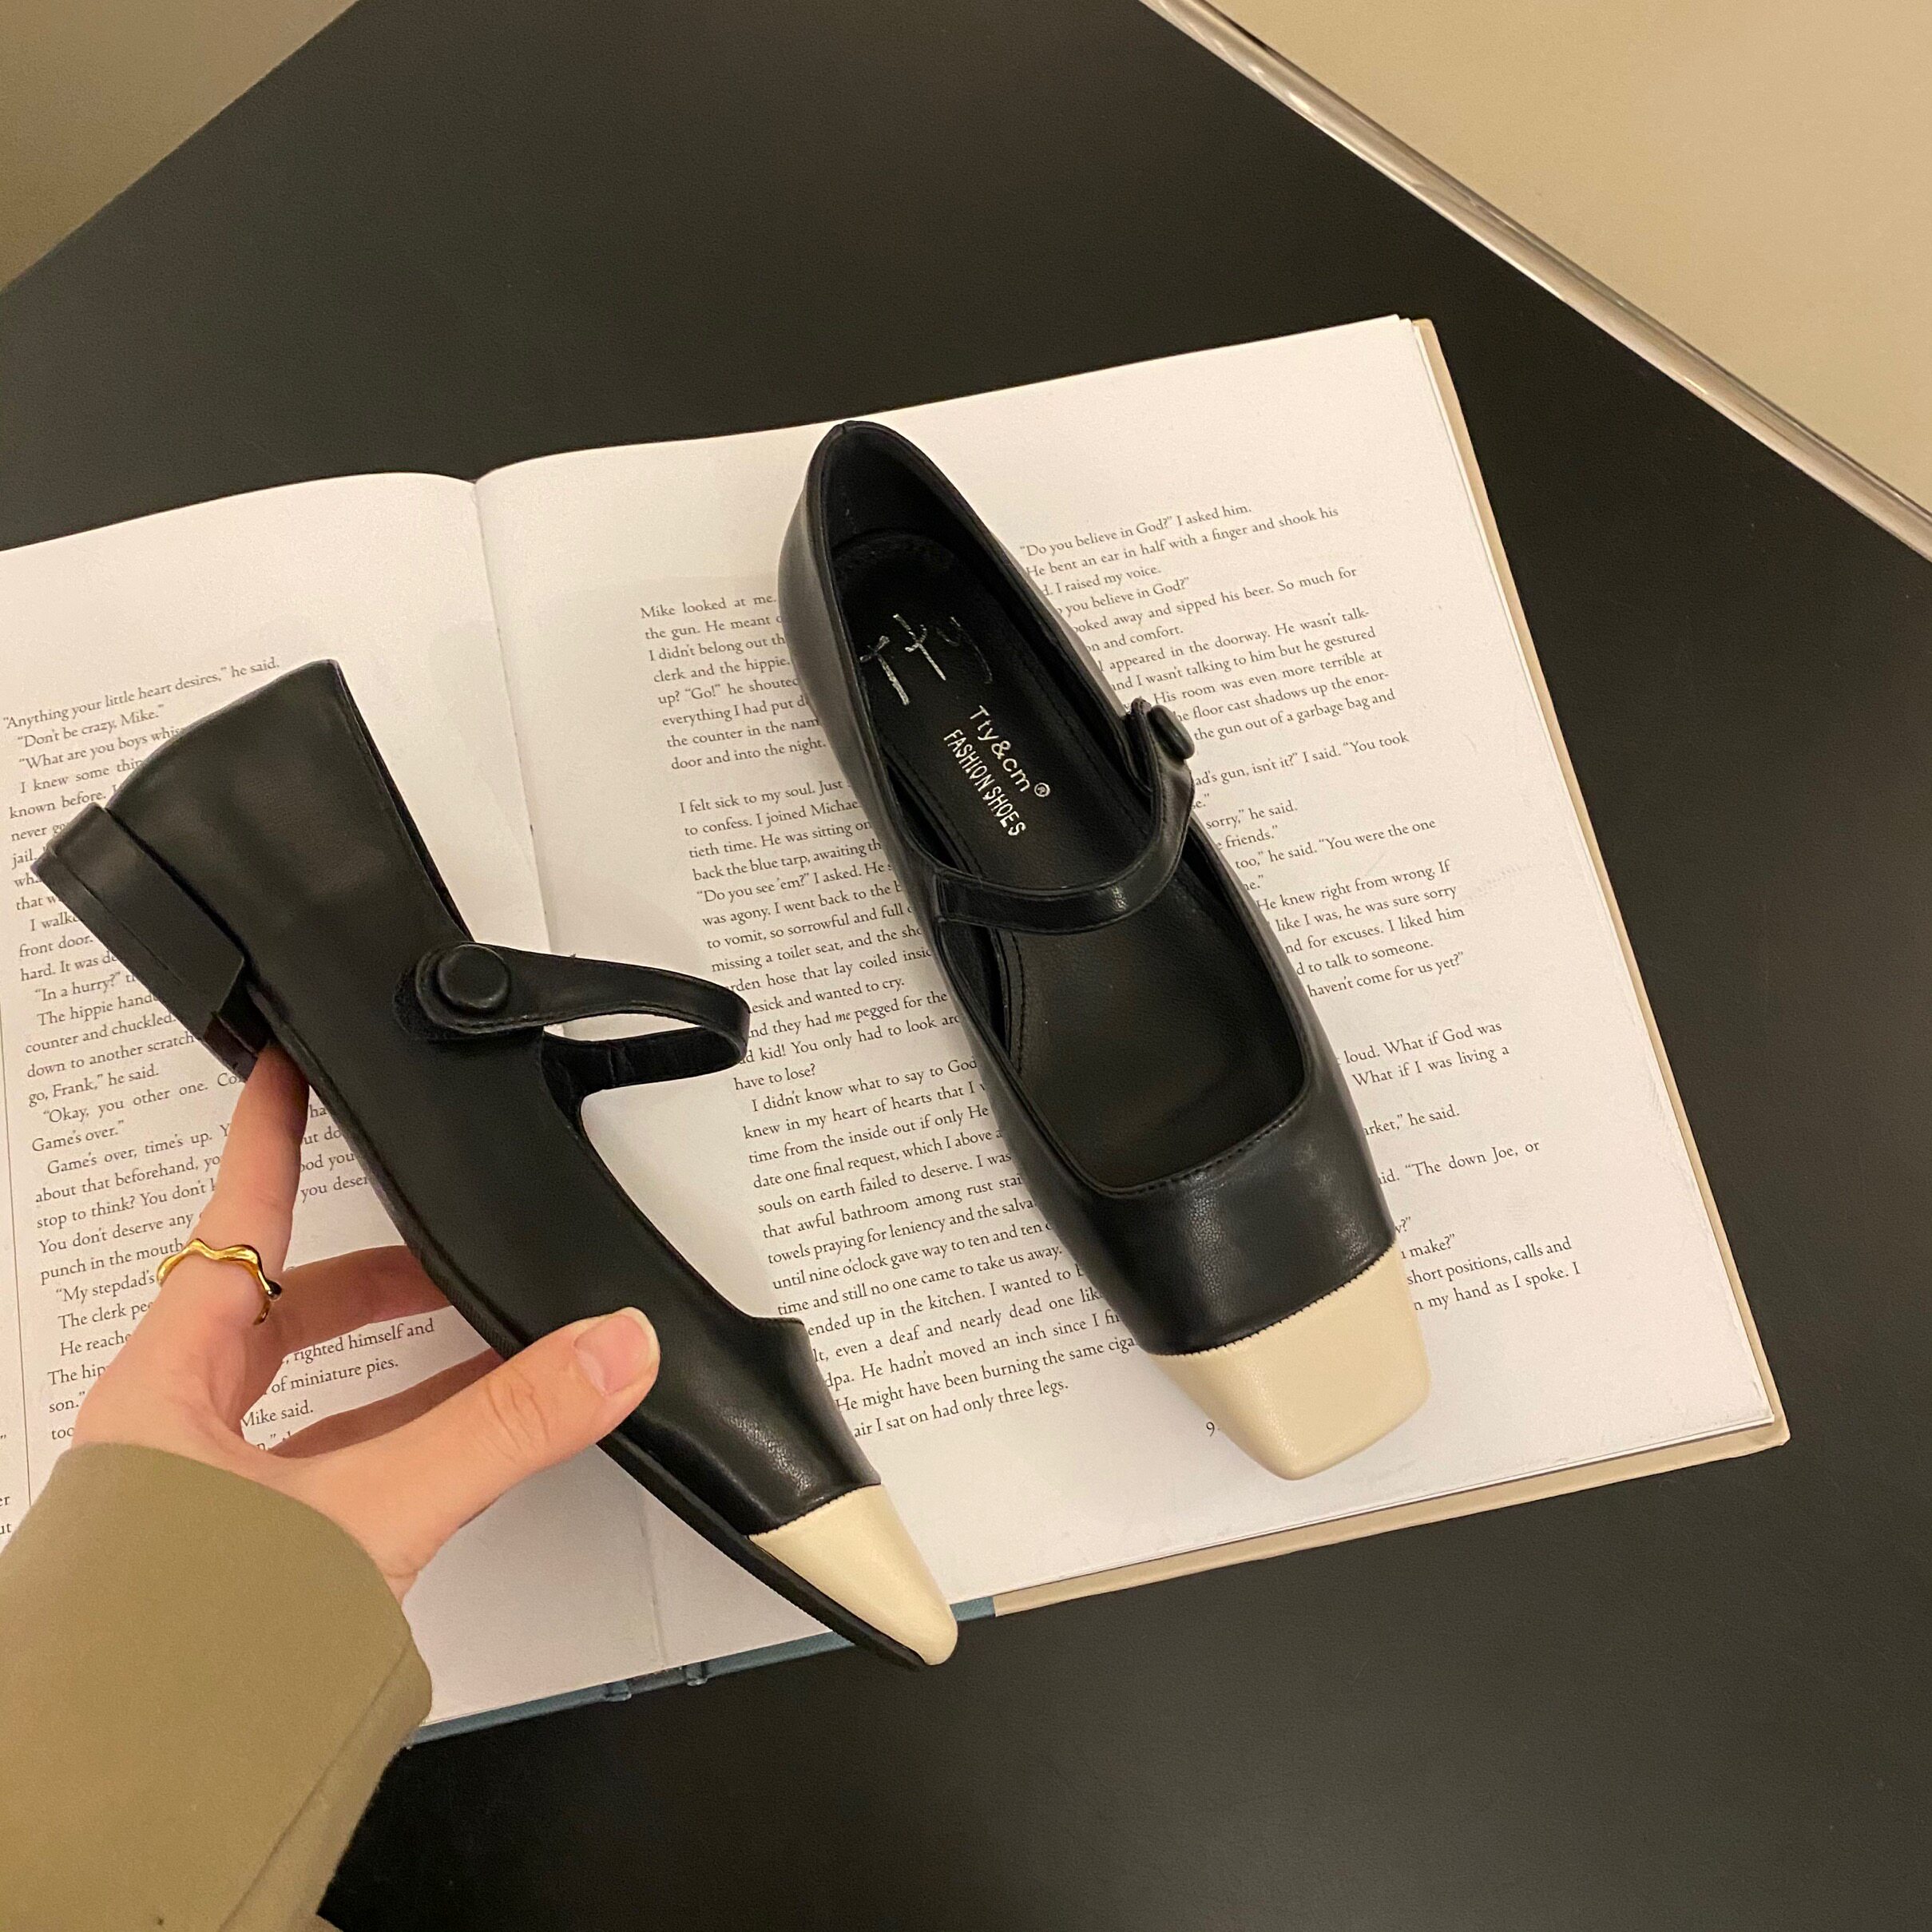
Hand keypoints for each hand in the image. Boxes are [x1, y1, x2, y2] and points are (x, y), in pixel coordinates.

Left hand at [74, 1048, 658, 1597]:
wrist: (132, 1804)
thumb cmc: (177, 1655)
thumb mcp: (365, 1513)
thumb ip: (500, 1429)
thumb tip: (606, 1350)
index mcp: (165, 1390)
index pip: (229, 1223)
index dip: (268, 1138)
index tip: (289, 1066)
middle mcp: (171, 1436)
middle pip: (278, 1312)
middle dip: (372, 1275)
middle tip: (442, 1241)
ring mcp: (203, 1503)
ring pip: (308, 1400)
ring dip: (397, 1373)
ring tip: (485, 1356)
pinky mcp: (240, 1564)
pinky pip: (327, 1471)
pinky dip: (396, 1448)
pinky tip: (454, 1461)